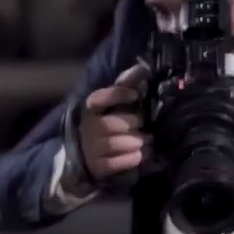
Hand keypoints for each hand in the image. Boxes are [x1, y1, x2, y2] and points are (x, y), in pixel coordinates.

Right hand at [79, 63, 151, 180]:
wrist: (90, 152)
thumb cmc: (109, 119)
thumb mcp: (115, 101)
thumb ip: (127, 84)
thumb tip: (144, 66)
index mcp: (92, 108)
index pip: (100, 98)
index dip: (118, 95)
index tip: (135, 95)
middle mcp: (88, 127)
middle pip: (111, 124)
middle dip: (132, 123)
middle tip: (143, 124)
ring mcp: (91, 148)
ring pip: (114, 144)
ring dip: (135, 142)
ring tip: (145, 140)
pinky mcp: (97, 166)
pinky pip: (115, 164)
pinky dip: (131, 159)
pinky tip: (140, 154)